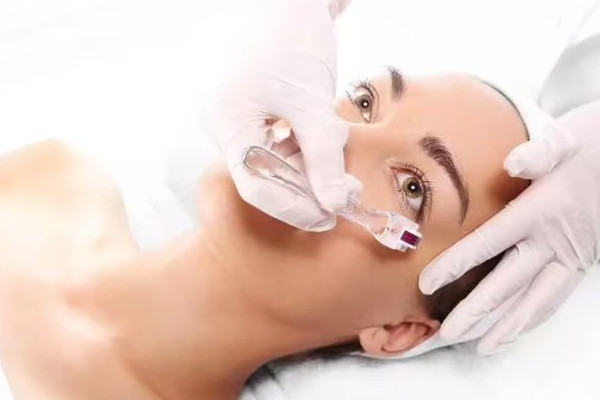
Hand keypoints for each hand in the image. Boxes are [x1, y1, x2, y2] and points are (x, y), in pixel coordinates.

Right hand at [211, 0, 359, 231]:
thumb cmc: (294, 37)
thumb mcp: (313, 104)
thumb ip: (324, 160)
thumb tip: (335, 203)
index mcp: (226, 121)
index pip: (256, 187)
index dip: (294, 208)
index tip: (328, 217)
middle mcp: (219, 121)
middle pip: (263, 174)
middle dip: (306, 183)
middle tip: (345, 187)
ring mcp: (229, 110)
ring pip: (268, 156)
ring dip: (305, 162)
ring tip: (335, 149)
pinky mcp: (243, 101)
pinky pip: (267, 137)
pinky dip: (296, 143)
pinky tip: (318, 136)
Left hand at [419, 100, 599, 353]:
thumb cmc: (592, 144)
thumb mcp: (565, 140)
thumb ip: (540, 153)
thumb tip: (513, 162)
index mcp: (540, 210)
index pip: (488, 243)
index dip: (457, 264)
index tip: (427, 284)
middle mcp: (554, 239)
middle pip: (508, 283)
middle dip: (476, 311)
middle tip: (447, 334)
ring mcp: (570, 255)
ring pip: (533, 300)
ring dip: (505, 325)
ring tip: (479, 346)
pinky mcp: (581, 262)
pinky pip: (554, 298)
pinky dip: (533, 318)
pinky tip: (515, 330)